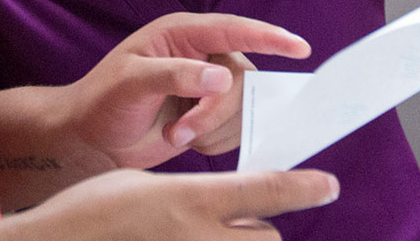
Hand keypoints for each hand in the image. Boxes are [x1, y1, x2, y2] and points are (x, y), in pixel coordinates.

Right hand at [12, 168, 338, 239]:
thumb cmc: (90, 211)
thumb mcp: (145, 184)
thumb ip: (193, 193)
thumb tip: (228, 200)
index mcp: (189, 198)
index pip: (267, 190)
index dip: (305, 188)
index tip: (329, 185)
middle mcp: (197, 237)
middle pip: (267, 236)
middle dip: (261, 229)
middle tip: (238, 223)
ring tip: (209, 237)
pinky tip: (185, 239)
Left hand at [64, 13, 309, 168]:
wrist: (92, 139)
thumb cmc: (102, 101)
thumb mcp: (131, 82)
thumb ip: (175, 75)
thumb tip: (222, 78)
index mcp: (182, 33)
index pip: (233, 29)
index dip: (269, 37)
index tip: (299, 48)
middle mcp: (202, 54)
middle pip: (242, 79)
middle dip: (216, 112)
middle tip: (180, 132)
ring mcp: (209, 86)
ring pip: (243, 108)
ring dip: (211, 129)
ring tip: (174, 134)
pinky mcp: (211, 115)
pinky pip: (236, 128)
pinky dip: (214, 141)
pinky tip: (185, 139)